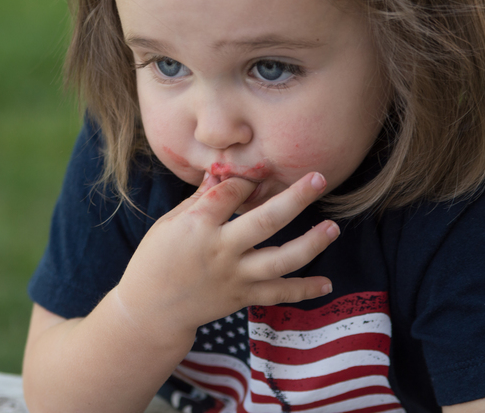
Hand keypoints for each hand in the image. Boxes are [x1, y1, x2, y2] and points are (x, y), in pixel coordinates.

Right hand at [114, 172, 338, 339]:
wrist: (151, 310)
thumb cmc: (154, 260)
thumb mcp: (168, 224)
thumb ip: (198, 201)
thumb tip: (220, 174)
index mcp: (197, 226)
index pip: (231, 193)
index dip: (247, 180)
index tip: (257, 173)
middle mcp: (221, 250)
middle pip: (266, 221)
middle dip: (295, 198)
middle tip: (319, 180)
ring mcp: (235, 276)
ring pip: (281, 260)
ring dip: (311, 243)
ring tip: (333, 227)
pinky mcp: (242, 297)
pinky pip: (278, 294)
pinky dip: (304, 291)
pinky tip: (326, 284)